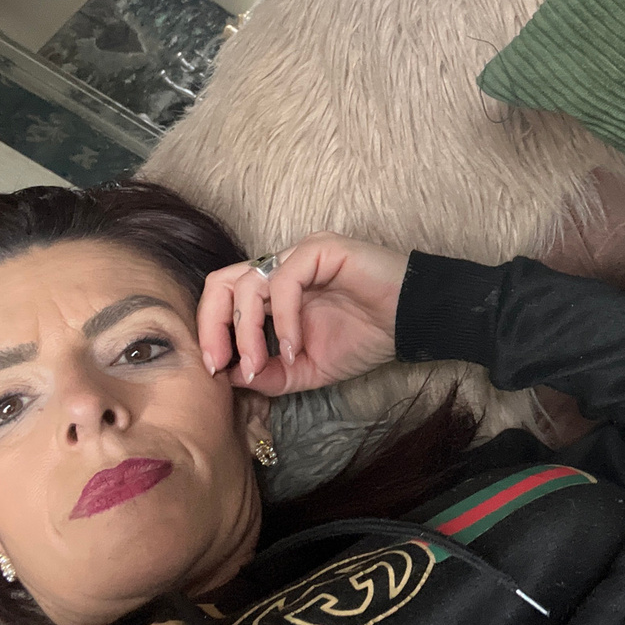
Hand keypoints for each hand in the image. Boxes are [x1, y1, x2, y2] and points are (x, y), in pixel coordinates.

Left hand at [197, 232, 407, 394]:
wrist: (412, 323)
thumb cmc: (367, 338)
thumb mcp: (309, 369)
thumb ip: (271, 373)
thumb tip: (229, 376)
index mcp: (277, 289)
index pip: (225, 299)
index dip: (212, 332)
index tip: (218, 371)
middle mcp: (283, 266)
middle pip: (223, 283)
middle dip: (213, 326)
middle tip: (221, 364)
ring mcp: (300, 254)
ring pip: (249, 283)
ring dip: (247, 330)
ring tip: (261, 364)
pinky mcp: (320, 248)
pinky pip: (284, 280)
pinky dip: (282, 319)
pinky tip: (295, 347)